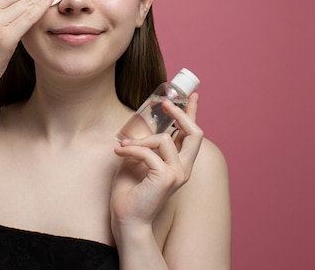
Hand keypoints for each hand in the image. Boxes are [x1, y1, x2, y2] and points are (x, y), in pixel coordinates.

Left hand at [110, 94, 203, 227]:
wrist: (127, 219)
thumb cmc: (129, 192)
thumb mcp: (137, 161)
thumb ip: (145, 146)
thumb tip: (143, 127)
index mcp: (178, 164)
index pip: (191, 135)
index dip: (193, 113)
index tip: (193, 95)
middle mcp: (183, 169)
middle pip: (194, 133)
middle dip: (181, 114)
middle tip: (166, 103)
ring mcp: (177, 173)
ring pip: (164, 139)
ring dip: (140, 140)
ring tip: (123, 147)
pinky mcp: (166, 177)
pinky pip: (148, 152)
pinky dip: (131, 149)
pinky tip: (119, 153)